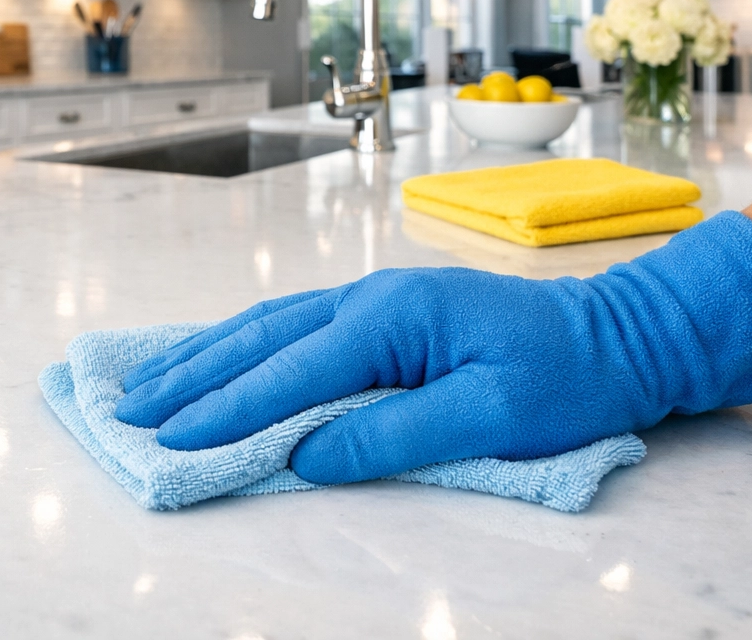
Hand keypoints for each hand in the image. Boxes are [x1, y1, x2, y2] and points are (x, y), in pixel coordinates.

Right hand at [116, 212, 751, 483]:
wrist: (619, 334)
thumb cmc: (567, 378)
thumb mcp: (491, 417)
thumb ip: (392, 433)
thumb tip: (306, 455)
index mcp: (394, 316)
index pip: (292, 370)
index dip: (228, 409)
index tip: (173, 440)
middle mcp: (370, 296)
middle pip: (261, 339)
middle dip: (194, 379)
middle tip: (131, 414)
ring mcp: (372, 298)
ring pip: (268, 325)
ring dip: (207, 357)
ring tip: (151, 387)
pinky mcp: (381, 313)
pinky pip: (292, 325)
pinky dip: (243, 344)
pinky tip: (217, 357)